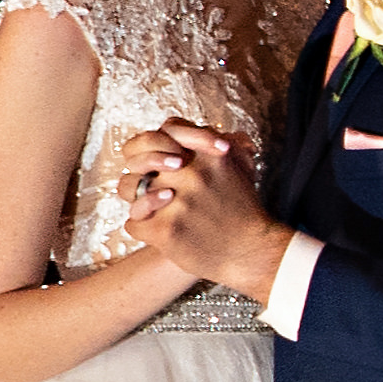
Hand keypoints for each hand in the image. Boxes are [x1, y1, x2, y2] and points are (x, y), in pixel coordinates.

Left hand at [125, 124, 289, 299]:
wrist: (252, 251)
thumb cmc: (243, 210)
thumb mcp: (240, 166)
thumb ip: (219, 143)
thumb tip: (208, 132)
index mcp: (208, 154)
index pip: (166, 129)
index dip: (158, 143)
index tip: (166, 159)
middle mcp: (191, 173)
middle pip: (140, 160)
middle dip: (144, 173)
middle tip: (156, 188)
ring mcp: (176, 201)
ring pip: (129, 189)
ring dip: (139, 200)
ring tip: (154, 211)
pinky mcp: (166, 229)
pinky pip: (132, 223)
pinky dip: (143, 229)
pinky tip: (160, 232)